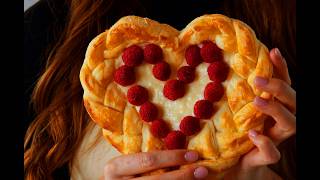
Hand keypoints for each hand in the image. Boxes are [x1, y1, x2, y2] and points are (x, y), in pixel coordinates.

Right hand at [102, 150, 207, 179]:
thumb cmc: (122, 175)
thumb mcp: (127, 165)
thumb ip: (145, 159)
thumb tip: (181, 149)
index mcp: (115, 167)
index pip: (148, 160)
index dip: (173, 157)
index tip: (193, 154)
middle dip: (183, 175)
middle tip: (203, 170)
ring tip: (201, 178)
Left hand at [222, 48, 295, 179]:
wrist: (232, 167)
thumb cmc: (232, 134)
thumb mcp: (233, 111)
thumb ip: (234, 95)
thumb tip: (221, 65)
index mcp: (272, 108)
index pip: (283, 85)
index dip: (281, 68)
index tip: (272, 51)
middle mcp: (277, 123)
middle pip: (293, 102)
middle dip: (278, 87)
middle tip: (256, 79)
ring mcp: (274, 140)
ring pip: (290, 124)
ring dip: (275, 110)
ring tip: (256, 101)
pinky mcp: (264, 158)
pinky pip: (272, 152)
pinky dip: (264, 142)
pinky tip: (251, 134)